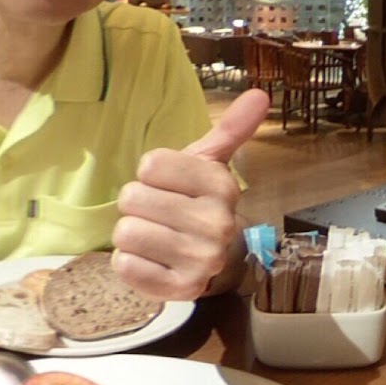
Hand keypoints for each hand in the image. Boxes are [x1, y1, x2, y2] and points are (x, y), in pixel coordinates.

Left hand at [109, 90, 268, 302]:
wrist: (213, 259)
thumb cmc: (197, 202)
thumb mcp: (209, 164)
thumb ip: (230, 129)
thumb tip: (260, 94)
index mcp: (222, 186)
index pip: (150, 165)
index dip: (151, 175)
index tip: (169, 185)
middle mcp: (218, 224)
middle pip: (132, 198)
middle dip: (137, 206)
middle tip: (158, 214)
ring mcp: (201, 260)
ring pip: (125, 233)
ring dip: (132, 235)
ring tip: (155, 237)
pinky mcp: (180, 289)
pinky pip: (125, 267)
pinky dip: (129, 263)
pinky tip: (150, 261)